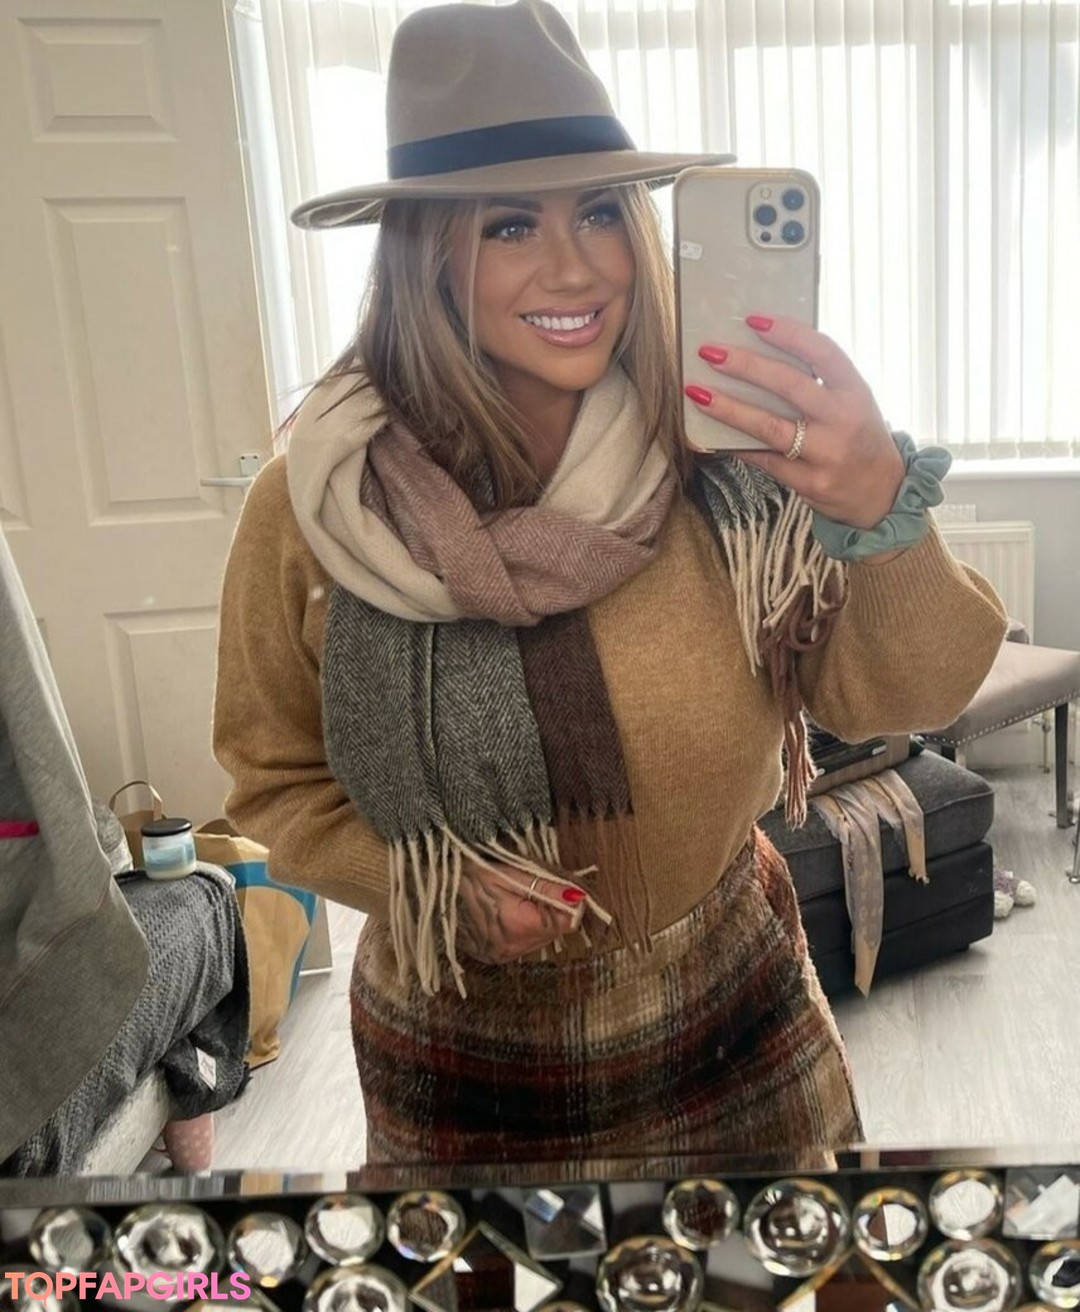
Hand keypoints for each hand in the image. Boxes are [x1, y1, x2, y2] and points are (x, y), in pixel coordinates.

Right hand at [456, 860, 586, 964]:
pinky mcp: (492, 958)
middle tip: (535, 889)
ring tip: (518, 900)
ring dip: (538, 922)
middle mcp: (511, 948)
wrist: (432, 891)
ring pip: (540, 941)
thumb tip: (581, 898)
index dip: (569, 904)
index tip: (560, 889)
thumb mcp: (511, 874)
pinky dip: (523, 931)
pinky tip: (508, 914)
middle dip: (553, 911)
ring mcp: (501, 956)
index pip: (567, 923)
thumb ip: (548, 888)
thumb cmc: (469, 875)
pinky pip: (522, 946)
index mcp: (518, 925)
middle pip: (555, 933)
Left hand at [685, 314, 904, 530]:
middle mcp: (842, 420)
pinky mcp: (809, 482)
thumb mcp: (854, 403)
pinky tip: (712, 434)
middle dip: (746, 366)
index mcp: (855, 391)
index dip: (787, 333)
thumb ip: (821, 382)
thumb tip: (763, 354)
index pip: (822, 352)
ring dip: (729, 408)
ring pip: (769, 426)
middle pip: (788, 385)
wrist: (883, 494)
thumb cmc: (860, 439)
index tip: (753, 320)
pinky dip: (736, 444)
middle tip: (711, 352)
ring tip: (698, 392)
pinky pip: (764, 458)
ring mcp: (826, 454)